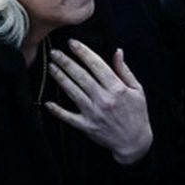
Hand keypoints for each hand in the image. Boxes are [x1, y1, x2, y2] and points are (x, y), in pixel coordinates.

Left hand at [44, 40, 152, 164]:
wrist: (134, 142)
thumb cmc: (137, 114)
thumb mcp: (137, 90)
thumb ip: (125, 71)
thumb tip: (117, 51)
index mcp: (116, 88)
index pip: (96, 65)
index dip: (83, 52)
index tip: (72, 43)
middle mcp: (103, 99)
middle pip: (81, 76)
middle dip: (66, 62)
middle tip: (54, 52)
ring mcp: (93, 113)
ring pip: (73, 92)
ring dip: (60, 78)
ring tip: (51, 67)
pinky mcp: (86, 126)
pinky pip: (69, 117)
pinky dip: (57, 111)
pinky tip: (48, 103)